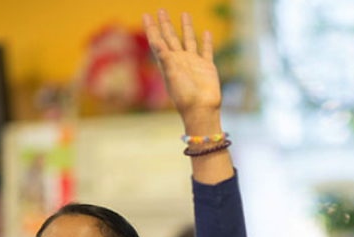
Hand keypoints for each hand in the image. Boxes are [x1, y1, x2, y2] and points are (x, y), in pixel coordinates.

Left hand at [142, 9, 220, 125]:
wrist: (201, 109)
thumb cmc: (184, 96)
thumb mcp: (172, 76)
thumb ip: (165, 58)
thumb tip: (155, 41)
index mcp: (168, 63)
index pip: (157, 42)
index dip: (151, 28)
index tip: (146, 15)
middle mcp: (179, 61)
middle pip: (171, 38)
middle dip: (165, 24)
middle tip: (160, 9)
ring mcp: (194, 63)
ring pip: (189, 40)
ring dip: (186, 28)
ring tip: (184, 13)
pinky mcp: (207, 67)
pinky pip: (206, 51)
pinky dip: (206, 42)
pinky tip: (206, 32)